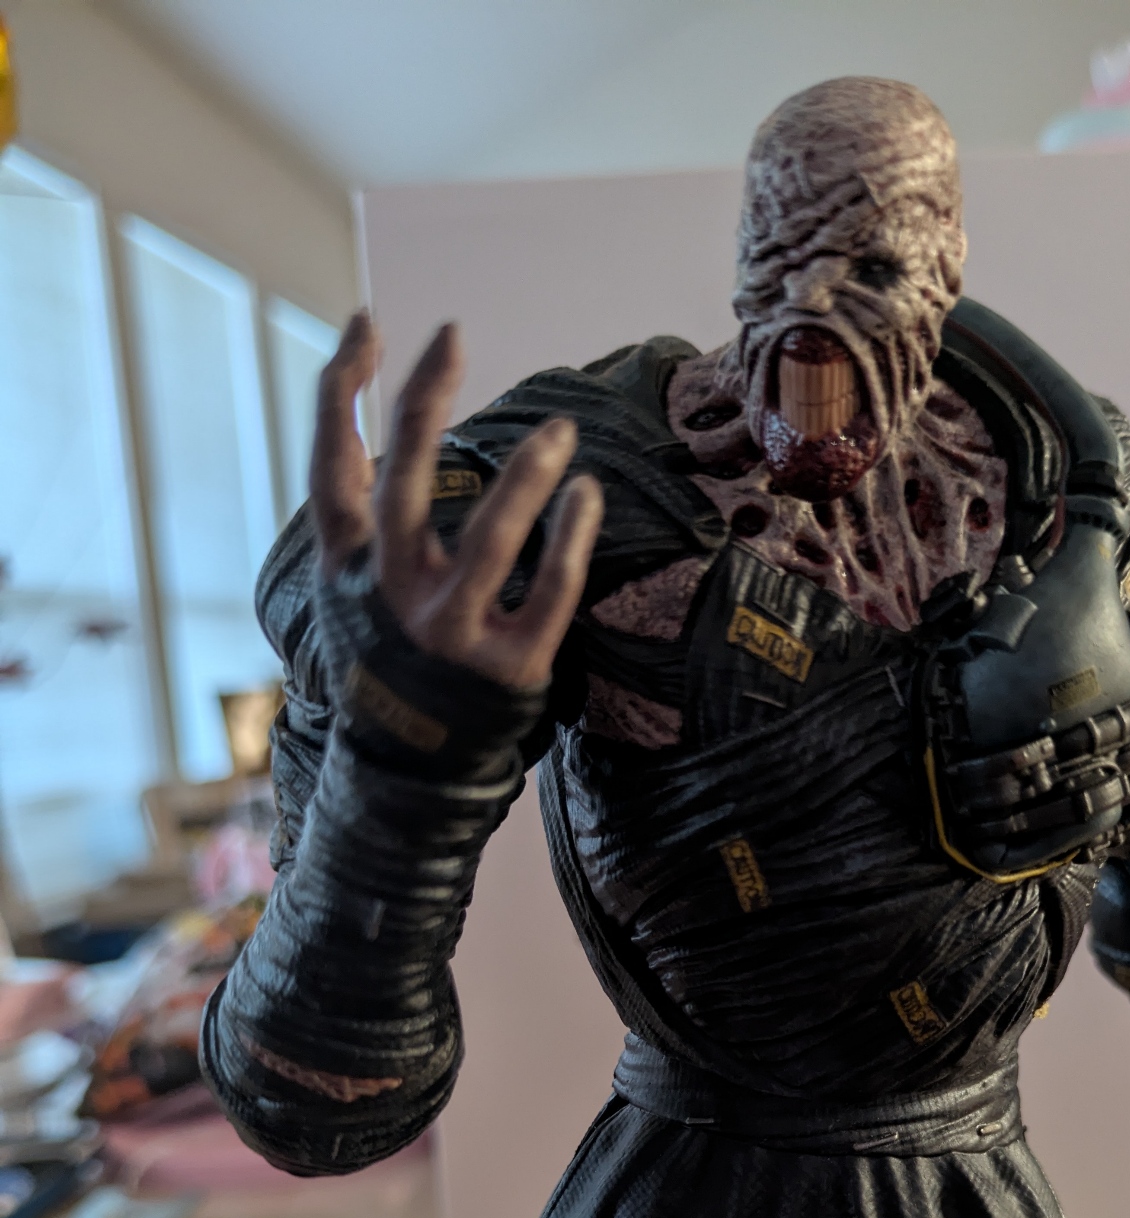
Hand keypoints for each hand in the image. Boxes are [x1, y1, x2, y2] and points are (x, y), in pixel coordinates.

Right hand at [311, 310, 602, 688]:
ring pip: (487, 543)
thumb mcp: (352, 591)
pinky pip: (547, 594)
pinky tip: (585, 494)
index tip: (367, 323)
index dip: (342, 392)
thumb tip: (363, 420)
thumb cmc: (390, 660)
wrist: (409, 771)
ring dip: (524, 478)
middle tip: (450, 335)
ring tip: (561, 428)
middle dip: (421, 403)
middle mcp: (394, 594)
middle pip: (400, 484)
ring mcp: (450, 631)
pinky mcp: (507, 666)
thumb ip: (359, 517)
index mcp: (349, 569)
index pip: (331, 467)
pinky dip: (569, 542)